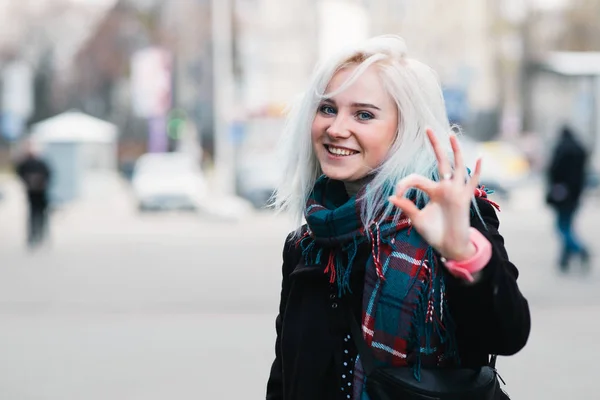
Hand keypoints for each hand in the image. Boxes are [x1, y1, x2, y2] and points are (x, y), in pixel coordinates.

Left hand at [388, 129, 480, 260]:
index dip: (403, 184)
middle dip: (434, 145)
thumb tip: (390, 198)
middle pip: (440, 161)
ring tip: (451, 135)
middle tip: (427, 128)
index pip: (416, 178)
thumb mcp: (416, 219)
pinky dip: (477, 171)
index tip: (395, 196)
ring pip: (456, 166)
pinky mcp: (464, 199)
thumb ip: (406, 207)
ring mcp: (456, 191)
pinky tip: (479, 158)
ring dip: (454, 151)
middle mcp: (445, 187)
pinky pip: (472, 183)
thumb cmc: (434, 233)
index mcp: (433, 190)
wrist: (449, 247)